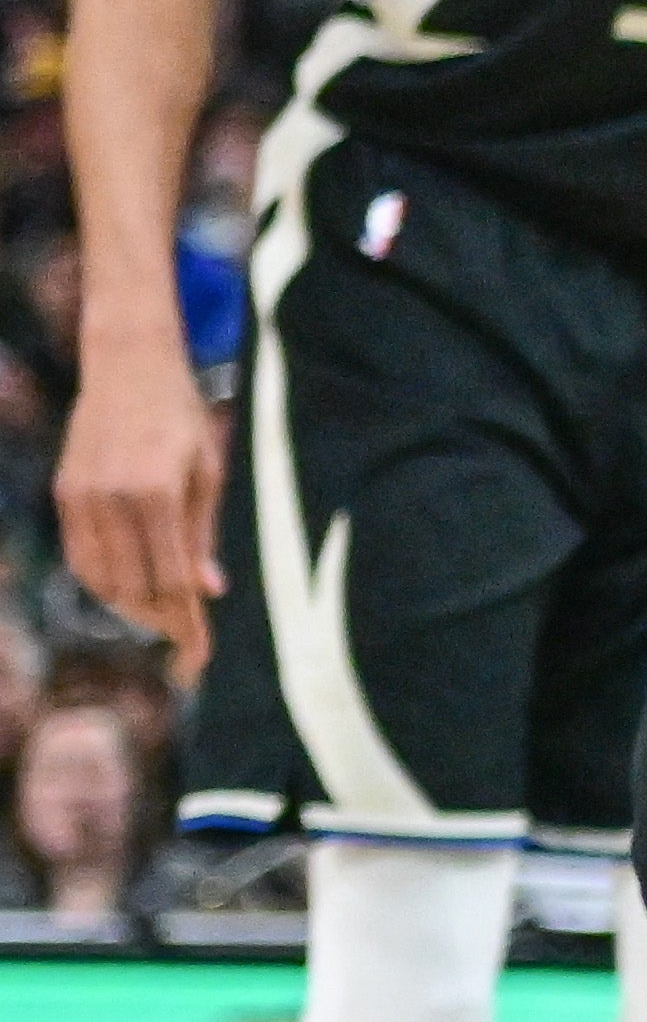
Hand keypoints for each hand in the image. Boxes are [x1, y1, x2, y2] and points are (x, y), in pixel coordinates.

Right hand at [57, 339, 223, 672]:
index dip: (187, 622)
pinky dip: (101, 580)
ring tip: (160, 615)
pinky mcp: (64, 494)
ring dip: (131, 604)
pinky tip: (125, 589)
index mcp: (158, 491)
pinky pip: (80, 555)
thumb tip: (208, 591)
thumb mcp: (207, 469)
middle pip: (135, 585)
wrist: (128, 365)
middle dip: (162, 619)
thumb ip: (203, 533)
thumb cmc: (181, 417)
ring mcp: (82, 497)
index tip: (199, 656)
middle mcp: (114, 498)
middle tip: (185, 636)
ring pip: (101, 577)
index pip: (173, 577)